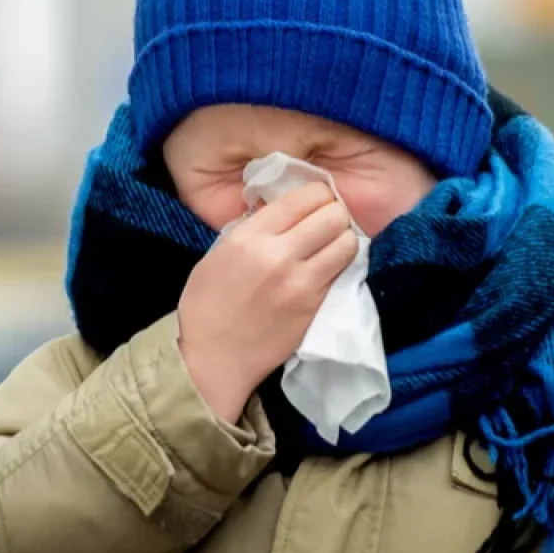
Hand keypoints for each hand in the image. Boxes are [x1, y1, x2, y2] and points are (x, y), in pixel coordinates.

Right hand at [177, 182, 357, 422]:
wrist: (212, 358)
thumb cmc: (207, 304)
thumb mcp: (221, 251)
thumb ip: (253, 227)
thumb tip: (282, 207)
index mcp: (250, 237)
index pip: (303, 198)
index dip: (317, 194)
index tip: (316, 200)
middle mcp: (280, 255)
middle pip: (333, 216)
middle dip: (335, 213)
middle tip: (327, 221)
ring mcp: (301, 284)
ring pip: (346, 243)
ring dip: (342, 239)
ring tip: (331, 244)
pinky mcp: (315, 307)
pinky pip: (341, 273)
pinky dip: (339, 265)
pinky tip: (327, 267)